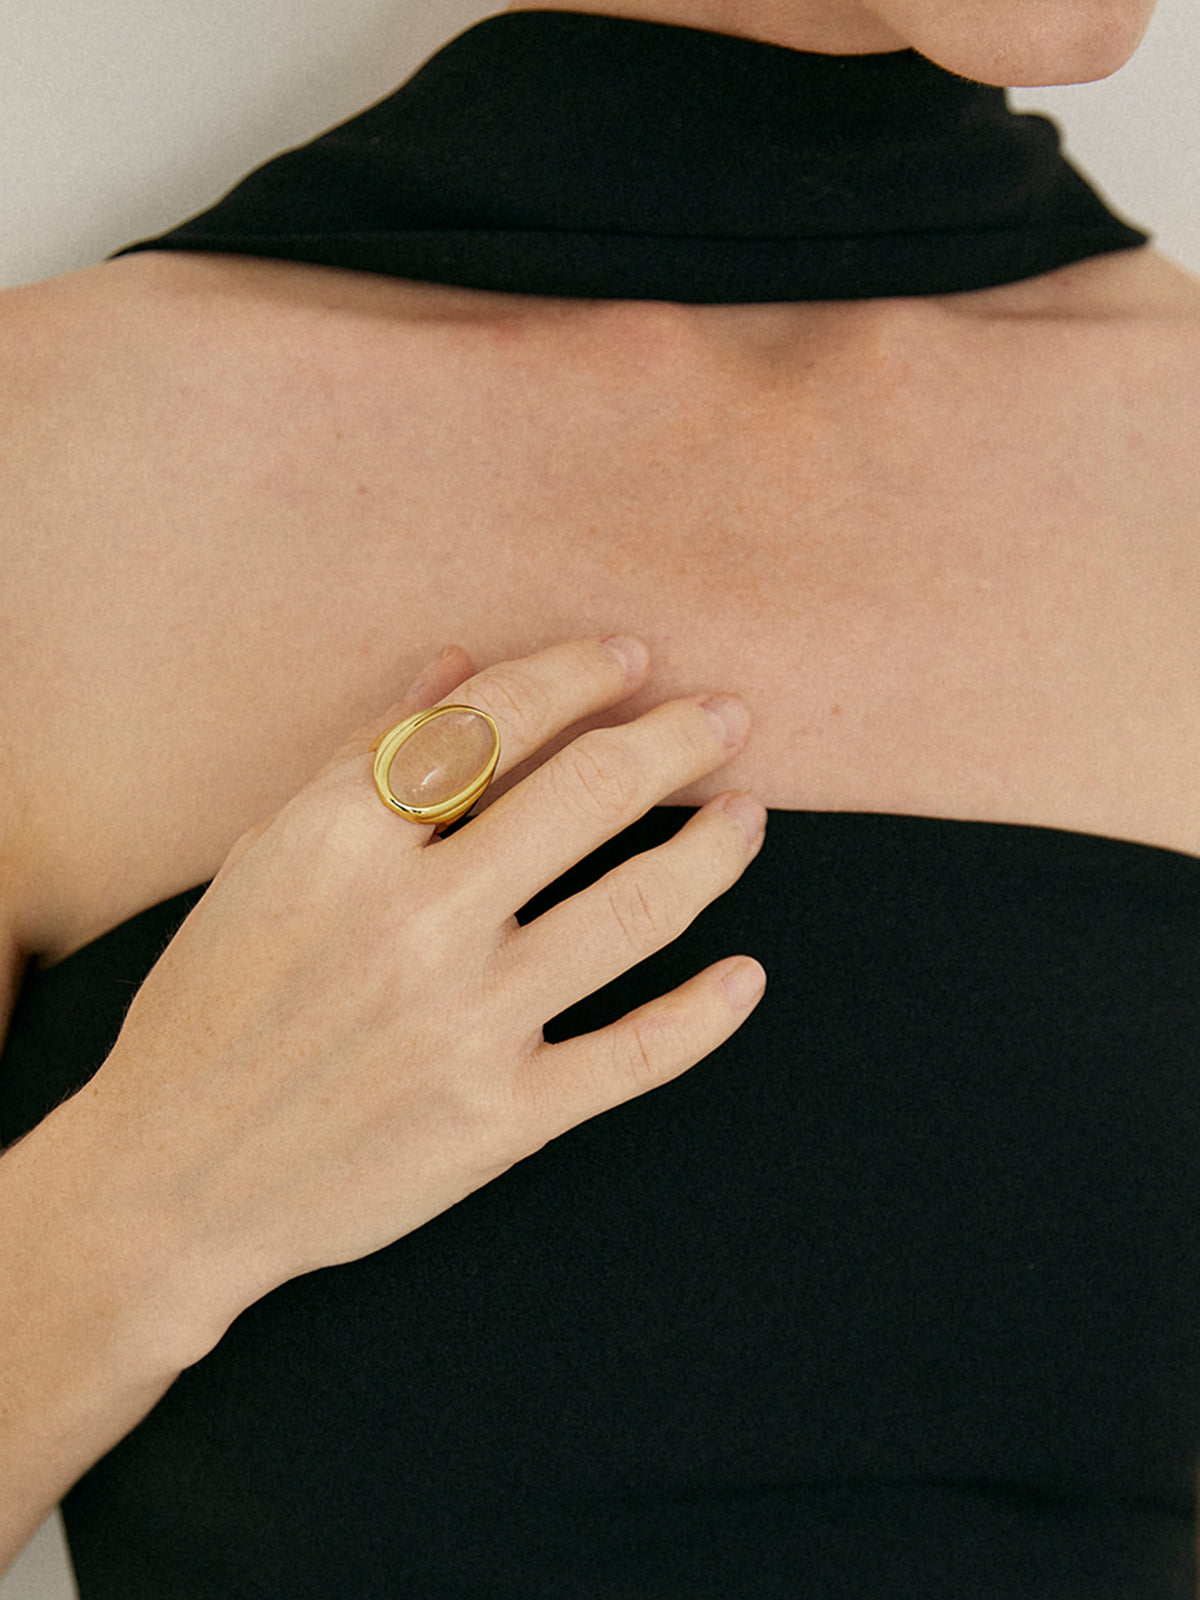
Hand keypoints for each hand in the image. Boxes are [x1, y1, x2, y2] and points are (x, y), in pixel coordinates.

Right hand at [69, 637, 765, 1359]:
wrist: (172, 1182)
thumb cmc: (213, 1003)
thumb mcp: (265, 858)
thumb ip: (363, 755)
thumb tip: (459, 665)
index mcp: (340, 842)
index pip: (496, 722)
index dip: (580, 674)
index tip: (633, 658)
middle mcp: (412, 923)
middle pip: (589, 796)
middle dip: (676, 740)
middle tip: (729, 716)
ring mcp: (464, 1026)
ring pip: (636, 912)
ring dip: (712, 852)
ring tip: (745, 816)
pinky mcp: (500, 1121)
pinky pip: (637, 1056)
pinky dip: (706, 1013)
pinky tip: (746, 972)